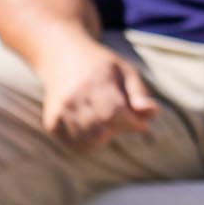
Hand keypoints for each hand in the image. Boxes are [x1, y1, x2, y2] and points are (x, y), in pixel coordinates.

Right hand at [36, 39, 158, 149]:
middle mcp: (72, 99)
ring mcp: (59, 113)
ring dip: (104, 138)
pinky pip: (76, 146)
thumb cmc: (101, 66)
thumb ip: (139, 93)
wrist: (61, 58)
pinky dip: (89, 142)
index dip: (131, 124)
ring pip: (88, 143)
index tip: (141, 124)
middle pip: (100, 132)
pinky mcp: (52, 124)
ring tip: (107, 121)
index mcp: (93, 83)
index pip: (113, 114)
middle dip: (117, 131)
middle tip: (122, 119)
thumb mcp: (125, 71)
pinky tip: (92, 126)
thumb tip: (152, 113)